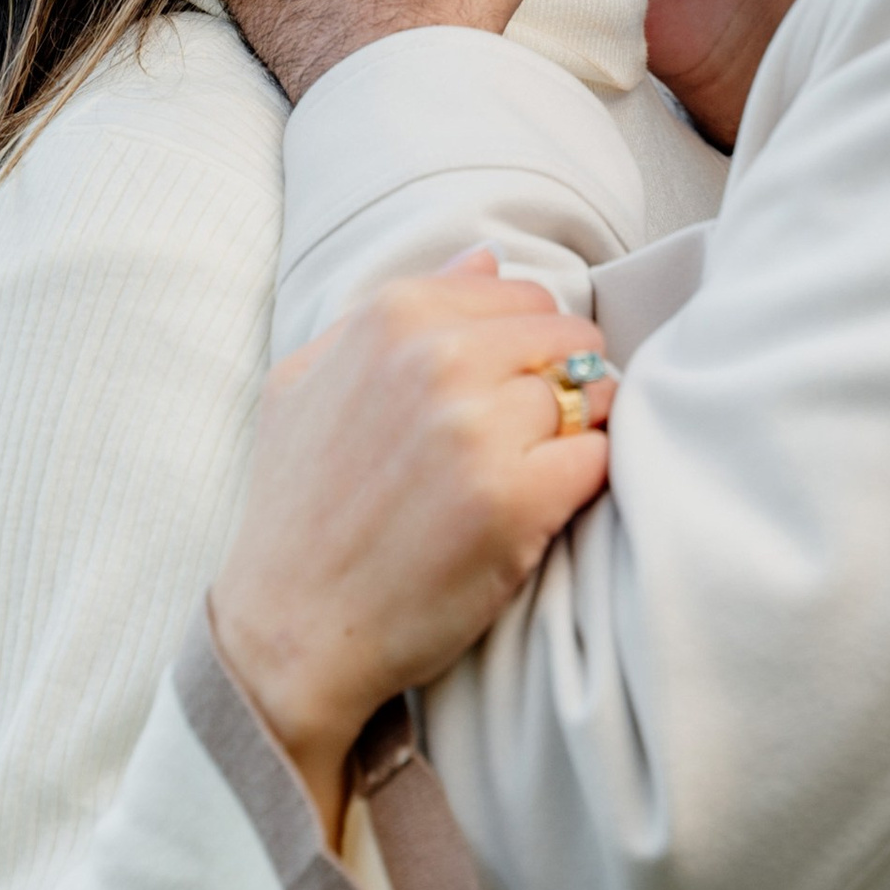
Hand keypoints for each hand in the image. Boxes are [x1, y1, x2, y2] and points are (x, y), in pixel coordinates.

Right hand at [208, 259, 614, 841]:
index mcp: (393, 317)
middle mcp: (439, 360)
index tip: (506, 392)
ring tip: (527, 477)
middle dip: (563, 384)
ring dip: (573, 436)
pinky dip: (584, 482)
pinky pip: (598, 460)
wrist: (290, 630)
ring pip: (588, 397)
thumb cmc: (297, 508)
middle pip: (568, 340)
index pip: (525, 297)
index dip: (529, 347)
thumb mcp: (307, 380)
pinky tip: (539, 510)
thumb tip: (486, 259)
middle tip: (527, 440)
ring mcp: (479, 430)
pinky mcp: (516, 501)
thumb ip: (391, 312)